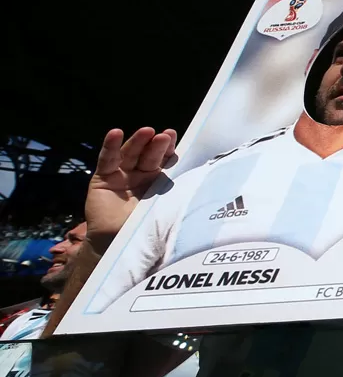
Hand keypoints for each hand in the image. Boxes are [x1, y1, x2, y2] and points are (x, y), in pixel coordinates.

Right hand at [87, 127, 178, 250]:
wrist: (116, 245)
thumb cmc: (144, 229)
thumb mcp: (163, 209)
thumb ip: (176, 194)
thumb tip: (206, 181)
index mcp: (157, 181)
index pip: (164, 161)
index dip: (169, 150)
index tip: (176, 139)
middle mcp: (140, 175)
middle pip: (149, 155)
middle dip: (157, 145)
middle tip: (166, 136)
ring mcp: (121, 175)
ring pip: (130, 154)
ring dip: (138, 141)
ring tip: (147, 131)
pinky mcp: (102, 179)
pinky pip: (106, 159)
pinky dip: (110, 146)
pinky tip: (114, 133)